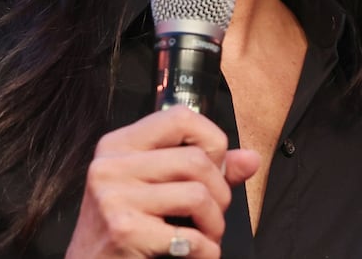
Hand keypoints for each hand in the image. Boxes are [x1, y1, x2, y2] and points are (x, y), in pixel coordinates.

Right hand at [65, 106, 262, 257]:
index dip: (210, 140)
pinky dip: (206, 251)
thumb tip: (251, 158)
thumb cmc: (127, 228)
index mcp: (118, 145)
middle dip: (220, 193)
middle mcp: (110, 166)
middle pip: (195, 160)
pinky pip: (191, 237)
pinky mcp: (125, 230)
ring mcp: (114, 198)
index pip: (180, 116)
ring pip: (198, 195)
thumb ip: (205, 170)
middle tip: (213, 215)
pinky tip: (198, 254)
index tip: (214, 168)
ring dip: (214, 224)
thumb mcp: (157, 189)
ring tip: (206, 236)